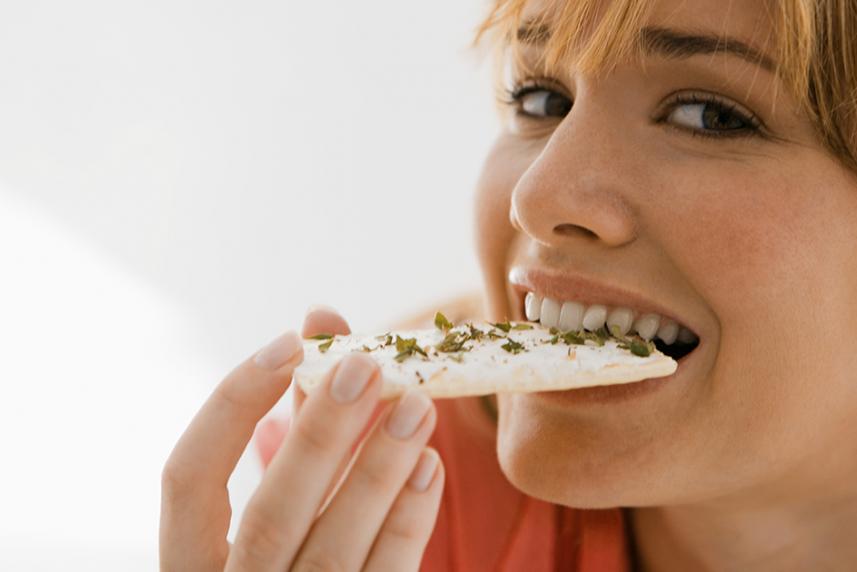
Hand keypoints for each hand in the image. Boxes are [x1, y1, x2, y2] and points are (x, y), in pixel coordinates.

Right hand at [160, 306, 444, 570]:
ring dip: (378, 470)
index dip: (232, 404)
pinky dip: (406, 522)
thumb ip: (303, 420)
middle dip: (320, 434)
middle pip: (269, 514)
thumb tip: (325, 324)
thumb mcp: (287, 495)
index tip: (288, 343)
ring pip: (332, 550)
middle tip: (365, 366)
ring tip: (419, 406)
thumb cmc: (300, 545)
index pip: (188, 477)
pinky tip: (429, 466)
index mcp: (193, 559)